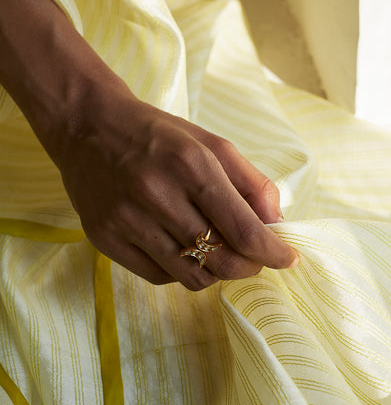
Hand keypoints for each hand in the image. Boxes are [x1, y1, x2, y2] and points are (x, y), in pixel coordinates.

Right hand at [52, 80, 298, 290]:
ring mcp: (126, 221)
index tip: (289, 259)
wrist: (87, 127)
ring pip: (193, 278)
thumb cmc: (157, 136)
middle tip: (254, 258)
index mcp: (191, 165)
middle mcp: (156, 195)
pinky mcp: (105, 239)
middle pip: (222, 262)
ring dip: (217, 273)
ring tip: (218, 252)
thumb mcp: (211, 144)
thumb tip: (277, 225)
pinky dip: (182, 270)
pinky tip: (182, 249)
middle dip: (250, 267)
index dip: (274, 253)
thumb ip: (252, 183)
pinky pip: (160, 277)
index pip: (244, 230)